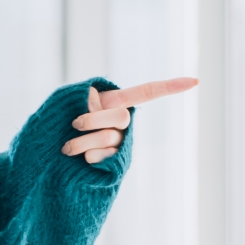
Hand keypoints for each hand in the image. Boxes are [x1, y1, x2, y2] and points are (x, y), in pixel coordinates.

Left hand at [62, 77, 198, 163]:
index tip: (196, 81)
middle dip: (94, 120)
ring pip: (109, 138)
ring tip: (67, 147)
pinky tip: (81, 159)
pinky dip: (87, 156)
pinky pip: (104, 157)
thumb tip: (98, 107)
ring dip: (82, 141)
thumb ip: (85, 99)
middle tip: (76, 124)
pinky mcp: (113, 164)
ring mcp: (120, 144)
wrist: (48, 152)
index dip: (172, 86)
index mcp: (116, 102)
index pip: (148, 92)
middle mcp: (123, 124)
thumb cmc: (56, 121)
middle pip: (121, 118)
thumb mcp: (69, 101)